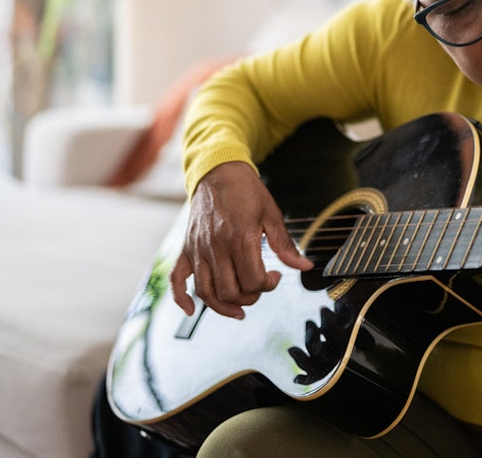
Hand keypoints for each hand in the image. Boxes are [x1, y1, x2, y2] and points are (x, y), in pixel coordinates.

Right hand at [169, 161, 313, 318]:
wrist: (218, 171)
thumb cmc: (246, 191)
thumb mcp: (272, 215)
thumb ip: (285, 245)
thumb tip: (304, 267)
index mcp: (240, 238)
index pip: (253, 280)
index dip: (268, 285)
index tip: (274, 277)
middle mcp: (216, 247)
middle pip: (230, 290)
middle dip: (249, 297)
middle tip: (258, 287)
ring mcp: (198, 249)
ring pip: (206, 291)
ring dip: (223, 306)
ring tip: (238, 309)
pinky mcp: (186, 248)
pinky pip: (177, 278)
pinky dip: (180, 298)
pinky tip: (189, 310)